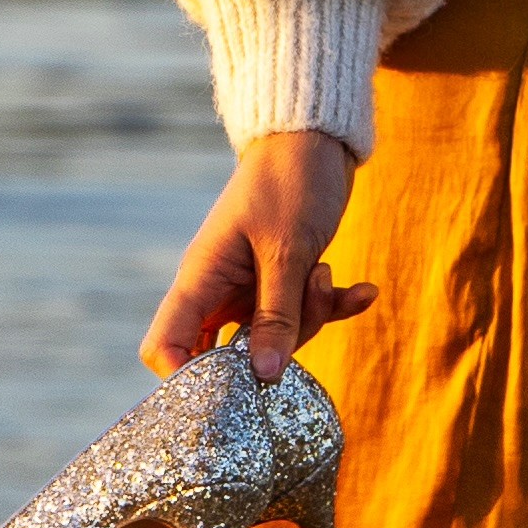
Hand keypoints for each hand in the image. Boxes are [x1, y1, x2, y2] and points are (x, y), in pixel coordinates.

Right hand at [142, 130, 375, 383]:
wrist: (316, 140)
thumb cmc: (291, 183)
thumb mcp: (287, 252)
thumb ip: (276, 316)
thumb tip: (263, 380)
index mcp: (201, 278)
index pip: (164, 345)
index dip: (186, 378)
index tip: (233, 387)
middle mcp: (220, 289)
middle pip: (230, 353)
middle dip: (275, 346)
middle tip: (304, 306)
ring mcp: (251, 288)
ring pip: (273, 338)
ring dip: (310, 317)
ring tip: (325, 273)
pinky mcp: (283, 282)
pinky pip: (304, 314)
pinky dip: (333, 305)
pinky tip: (362, 291)